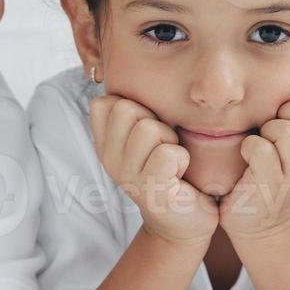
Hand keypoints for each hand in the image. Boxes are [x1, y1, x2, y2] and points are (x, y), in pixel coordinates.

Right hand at [88, 94, 217, 245]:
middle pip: (126, 109)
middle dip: (153, 121)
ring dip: (170, 141)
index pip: (105, 102)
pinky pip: (168, 154)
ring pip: (149, 128)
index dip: (133, 107)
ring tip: (171, 162)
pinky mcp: (151, 192)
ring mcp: (127, 178)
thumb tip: (130, 69)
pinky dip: (182, 160)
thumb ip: (132, 111)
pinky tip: (180, 176)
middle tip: (162, 147)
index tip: (146, 132)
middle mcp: (109, 160)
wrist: (185, 220)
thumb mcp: (144, 138)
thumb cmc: (169, 169)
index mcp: (104, 144)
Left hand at [220, 94, 289, 240]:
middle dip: (287, 111)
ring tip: (262, 142)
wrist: (260, 221)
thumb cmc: (273, 172)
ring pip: (289, 131)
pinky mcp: (270, 185)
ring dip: (268, 130)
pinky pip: (261, 149)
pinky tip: (247, 156)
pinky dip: (249, 146)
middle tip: (274, 127)